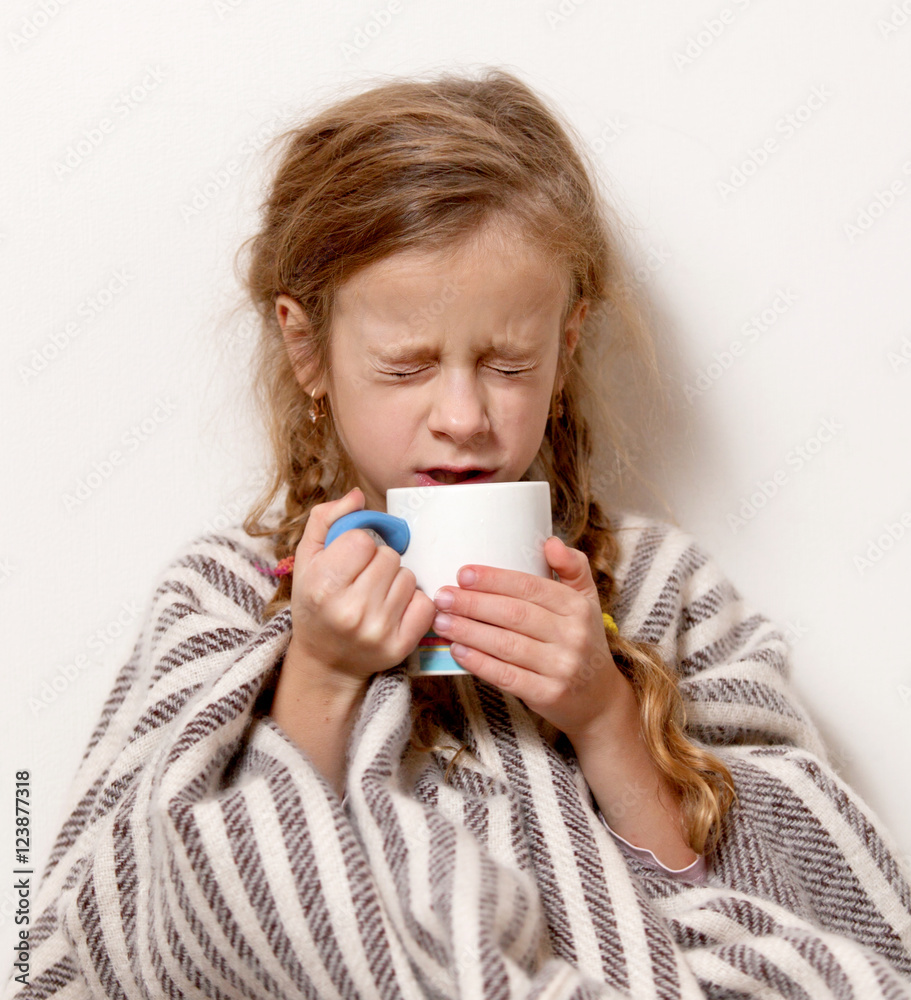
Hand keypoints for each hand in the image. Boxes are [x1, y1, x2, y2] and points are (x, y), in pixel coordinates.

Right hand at [286, 488, 436, 687]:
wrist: (325, 660)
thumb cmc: (315, 603)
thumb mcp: (307, 559)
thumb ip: (326, 519)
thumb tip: (357, 495)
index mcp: (323, 585)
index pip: (363, 539)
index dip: (358, 545)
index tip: (349, 561)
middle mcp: (351, 611)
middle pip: (390, 556)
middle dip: (379, 562)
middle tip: (363, 580)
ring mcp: (378, 631)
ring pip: (409, 577)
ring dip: (396, 581)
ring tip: (376, 596)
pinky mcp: (400, 646)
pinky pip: (426, 603)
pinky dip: (414, 602)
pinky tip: (393, 610)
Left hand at [431, 536, 627, 738]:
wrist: (599, 699)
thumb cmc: (583, 641)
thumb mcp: (587, 601)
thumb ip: (572, 567)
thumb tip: (550, 542)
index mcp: (578, 607)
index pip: (531, 587)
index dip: (494, 580)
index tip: (463, 574)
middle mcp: (572, 636)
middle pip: (514, 614)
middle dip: (473, 604)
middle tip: (442, 597)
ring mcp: (561, 667)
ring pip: (506, 645)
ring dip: (469, 632)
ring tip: (441, 621)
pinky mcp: (548, 695)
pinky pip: (507, 676)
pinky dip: (479, 663)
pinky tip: (457, 650)